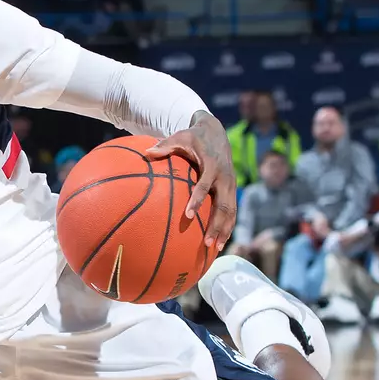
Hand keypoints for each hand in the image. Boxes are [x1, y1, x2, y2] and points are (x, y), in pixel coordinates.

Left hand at [144, 112, 236, 250]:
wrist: (216, 131)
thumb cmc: (193, 136)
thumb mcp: (179, 137)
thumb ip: (164, 146)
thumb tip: (146, 152)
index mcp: (212, 166)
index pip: (205, 185)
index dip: (197, 200)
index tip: (188, 215)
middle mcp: (224, 177)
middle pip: (223, 205)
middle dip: (216, 225)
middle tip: (206, 242)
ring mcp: (230, 184)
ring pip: (231, 211)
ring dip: (224, 230)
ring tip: (215, 248)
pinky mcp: (232, 189)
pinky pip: (232, 210)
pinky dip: (228, 226)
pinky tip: (220, 241)